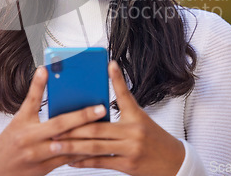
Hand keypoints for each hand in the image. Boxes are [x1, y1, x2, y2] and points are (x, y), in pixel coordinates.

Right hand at [0, 66, 106, 175]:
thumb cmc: (6, 144)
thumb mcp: (17, 120)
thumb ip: (33, 101)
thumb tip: (44, 74)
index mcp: (22, 123)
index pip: (32, 100)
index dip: (39, 84)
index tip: (48, 70)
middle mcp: (30, 139)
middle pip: (59, 125)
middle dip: (82, 116)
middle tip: (100, 108)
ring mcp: (38, 155)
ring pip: (67, 144)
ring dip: (87, 137)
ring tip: (104, 128)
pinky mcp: (45, 168)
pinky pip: (67, 159)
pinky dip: (81, 151)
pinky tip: (95, 146)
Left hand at [56, 61, 185, 175]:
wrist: (175, 163)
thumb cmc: (155, 138)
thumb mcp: (142, 119)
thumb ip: (123, 107)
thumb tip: (102, 96)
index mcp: (136, 117)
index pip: (124, 94)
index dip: (117, 79)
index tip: (109, 64)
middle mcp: (133, 132)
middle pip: (98, 128)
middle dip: (74, 128)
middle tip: (55, 126)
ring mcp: (130, 150)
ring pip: (96, 147)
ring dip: (73, 146)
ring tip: (56, 144)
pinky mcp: (127, 165)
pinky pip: (101, 163)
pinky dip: (84, 162)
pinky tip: (71, 160)